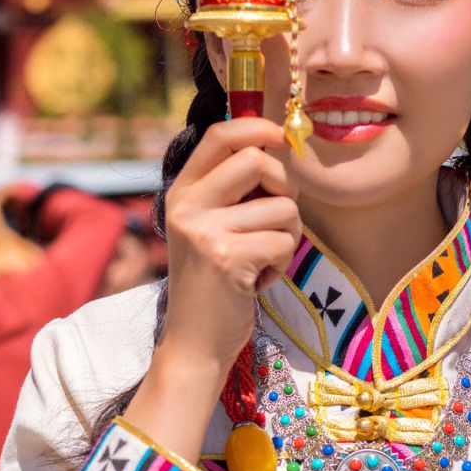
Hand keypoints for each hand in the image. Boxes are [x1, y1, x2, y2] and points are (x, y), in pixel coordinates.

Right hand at [124, 119, 299, 459]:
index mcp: (182, 192)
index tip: (280, 137)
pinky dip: (282, 264)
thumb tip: (277, 148)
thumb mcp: (211, 229)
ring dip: (287, 236)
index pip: (218, 135)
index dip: (256, 126)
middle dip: (285, 185)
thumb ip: (232, 192)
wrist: (194, 344)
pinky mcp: (226, 258)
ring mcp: (204, 231)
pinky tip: (259, 280)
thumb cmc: (214, 285)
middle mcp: (187, 206)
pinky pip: (284, 241)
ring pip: (282, 206)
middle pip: (256, 160)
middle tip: (278, 218)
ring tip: (262, 260)